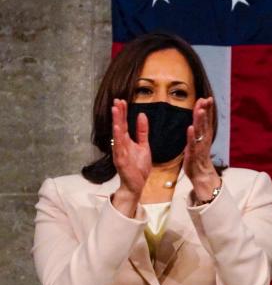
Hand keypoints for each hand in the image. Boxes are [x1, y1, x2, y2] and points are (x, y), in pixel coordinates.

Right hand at [110, 99, 150, 215]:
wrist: (137, 184)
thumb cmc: (139, 166)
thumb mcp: (144, 145)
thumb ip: (142, 131)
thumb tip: (142, 115)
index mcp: (127, 141)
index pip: (124, 123)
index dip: (123, 112)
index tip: (122, 100)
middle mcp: (121, 145)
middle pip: (119, 126)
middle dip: (118, 113)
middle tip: (117, 100)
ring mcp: (120, 152)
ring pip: (117, 134)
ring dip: (116, 121)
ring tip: (115, 110)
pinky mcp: (121, 160)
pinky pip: (119, 147)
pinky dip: (117, 137)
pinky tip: (117, 128)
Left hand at [183, 97, 219, 200]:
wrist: (201, 175)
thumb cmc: (199, 158)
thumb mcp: (199, 141)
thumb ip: (199, 130)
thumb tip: (198, 120)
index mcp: (205, 135)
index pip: (206, 119)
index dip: (207, 109)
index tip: (207, 98)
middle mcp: (204, 139)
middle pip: (205, 122)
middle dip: (205, 110)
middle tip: (205, 99)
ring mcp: (200, 146)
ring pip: (200, 131)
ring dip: (200, 120)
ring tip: (200, 110)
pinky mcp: (194, 154)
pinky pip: (193, 143)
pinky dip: (192, 136)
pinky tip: (191, 128)